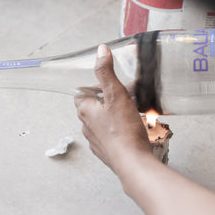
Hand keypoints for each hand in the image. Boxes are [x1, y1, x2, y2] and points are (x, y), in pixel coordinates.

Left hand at [74, 45, 151, 173]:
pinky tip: (132, 129)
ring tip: (130, 112)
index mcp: (85, 111)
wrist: (133, 163)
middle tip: (123, 95)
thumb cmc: (123, 131)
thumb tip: (100, 51)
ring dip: (113, 116)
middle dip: (106, 101)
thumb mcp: (116, 95)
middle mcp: (87, 127)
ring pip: (102, 123)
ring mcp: (97, 142)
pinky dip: (118, 131)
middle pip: (93, 108)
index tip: (107, 84)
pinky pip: (111, 137)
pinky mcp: (108, 152)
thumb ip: (107, 72)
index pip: (81, 94)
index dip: (93, 87)